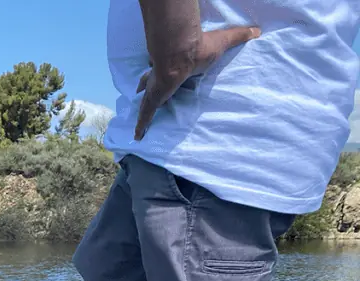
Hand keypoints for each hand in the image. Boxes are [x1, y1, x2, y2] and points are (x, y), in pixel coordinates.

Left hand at [134, 26, 259, 140]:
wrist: (181, 53)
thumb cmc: (199, 48)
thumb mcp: (223, 42)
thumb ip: (239, 36)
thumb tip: (257, 30)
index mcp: (176, 65)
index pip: (170, 69)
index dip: (165, 74)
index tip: (164, 80)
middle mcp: (161, 77)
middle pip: (152, 85)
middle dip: (150, 89)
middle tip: (149, 96)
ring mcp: (155, 89)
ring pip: (147, 102)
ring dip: (143, 111)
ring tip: (141, 120)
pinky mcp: (153, 99)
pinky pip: (145, 116)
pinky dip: (140, 126)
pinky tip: (137, 137)